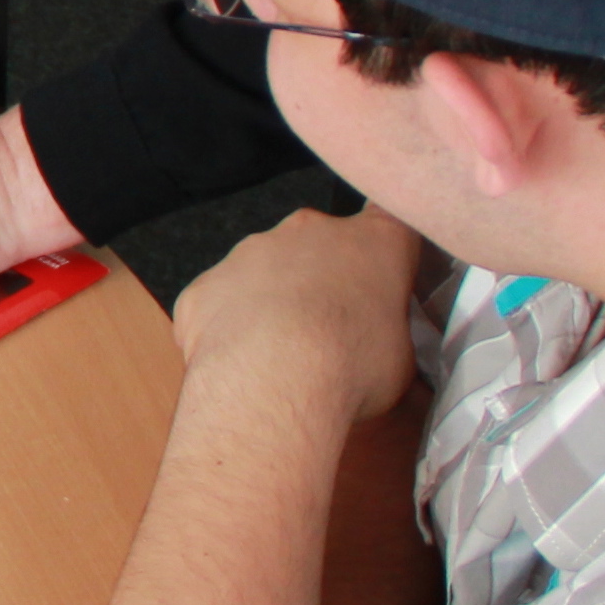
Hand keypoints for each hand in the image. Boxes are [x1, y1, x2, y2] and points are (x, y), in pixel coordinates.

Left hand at [169, 205, 429, 428]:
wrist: (269, 382)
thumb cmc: (351, 368)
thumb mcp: (400, 360)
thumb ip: (388, 334)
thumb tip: (385, 353)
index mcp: (371, 242)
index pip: (389, 222)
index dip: (385, 248)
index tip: (381, 275)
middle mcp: (309, 230)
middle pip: (319, 245)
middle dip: (323, 279)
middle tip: (326, 332)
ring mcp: (249, 251)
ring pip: (265, 270)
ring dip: (272, 302)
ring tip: (278, 355)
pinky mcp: (204, 284)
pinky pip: (220, 301)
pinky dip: (228, 328)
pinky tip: (239, 364)